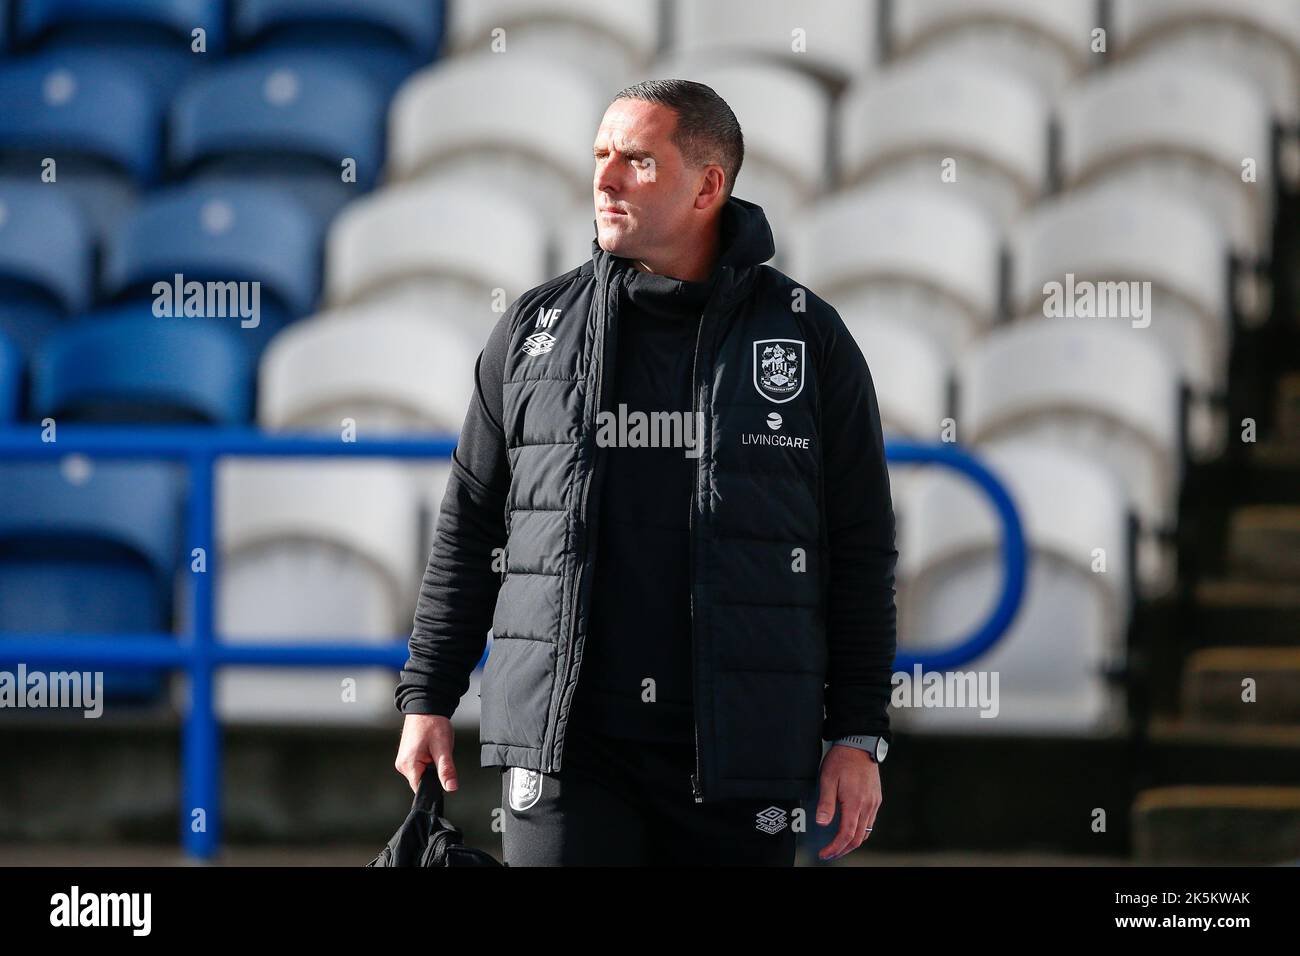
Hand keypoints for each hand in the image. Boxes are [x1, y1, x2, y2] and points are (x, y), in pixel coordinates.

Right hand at [394, 713, 457, 793]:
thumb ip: (446, 770)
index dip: (434, 787)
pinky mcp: (407, 756)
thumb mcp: (443, 748)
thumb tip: (451, 788)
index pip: (421, 789)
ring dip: (431, 767)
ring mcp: (403, 760)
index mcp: (408, 765)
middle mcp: (402, 764)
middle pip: (421, 782)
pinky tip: (431, 750)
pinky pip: (419, 766)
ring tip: (435, 750)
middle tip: (440, 757)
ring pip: (421, 774)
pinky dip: (428, 762)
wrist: (426, 706)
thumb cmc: (433, 723)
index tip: (443, 777)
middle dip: (434, 774)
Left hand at [815, 743, 881, 861]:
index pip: (846, 835)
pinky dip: (860, 831)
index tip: (824, 853)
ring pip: (866, 831)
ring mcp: (874, 802)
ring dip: (852, 842)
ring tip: (838, 845)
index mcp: (855, 803)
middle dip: (843, 850)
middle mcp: (868, 805)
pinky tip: (851, 829)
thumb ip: (826, 803)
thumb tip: (821, 824)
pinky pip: (870, 821)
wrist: (860, 744)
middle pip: (858, 838)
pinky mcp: (876, 798)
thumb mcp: (828, 779)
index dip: (835, 848)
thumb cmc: (842, 760)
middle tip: (829, 854)